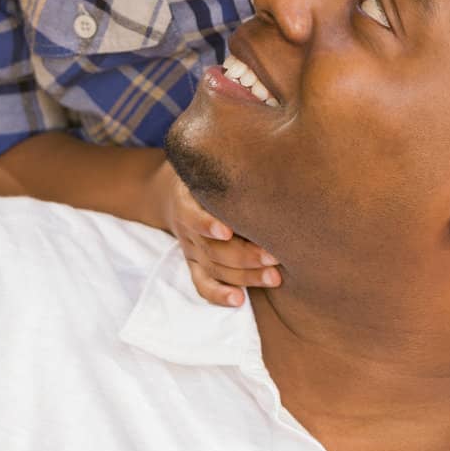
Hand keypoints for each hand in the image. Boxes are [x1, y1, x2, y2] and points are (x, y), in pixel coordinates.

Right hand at [147, 158, 281, 306]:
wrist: (174, 191)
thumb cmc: (205, 171)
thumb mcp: (207, 160)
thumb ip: (230, 161)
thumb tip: (264, 149)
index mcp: (186, 199)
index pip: (192, 214)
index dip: (207, 224)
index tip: (227, 230)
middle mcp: (187, 227)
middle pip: (212, 247)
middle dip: (245, 255)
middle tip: (275, 256)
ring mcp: (191, 248)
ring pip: (214, 268)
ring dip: (244, 276)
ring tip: (273, 277)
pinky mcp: (194, 263)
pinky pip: (202, 284)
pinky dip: (218, 294)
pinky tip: (239, 301)